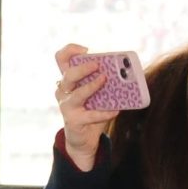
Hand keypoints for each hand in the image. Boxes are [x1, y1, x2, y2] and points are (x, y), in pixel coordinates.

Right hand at [53, 44, 119, 172]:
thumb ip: (103, 80)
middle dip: (83, 68)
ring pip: (77, 94)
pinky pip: (90, 115)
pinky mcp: (73, 120)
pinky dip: (105, 113)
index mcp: (68, 80)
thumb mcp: (95, 92)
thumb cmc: (91, 110)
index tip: (86, 50)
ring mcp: (66, 106)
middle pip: (68, 74)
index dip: (70, 50)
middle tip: (97, 65)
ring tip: (104, 80)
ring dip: (92, 86)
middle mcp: (63, 91)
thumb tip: (126, 71)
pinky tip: (116, 111)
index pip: (61, 59)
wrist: (83, 138)